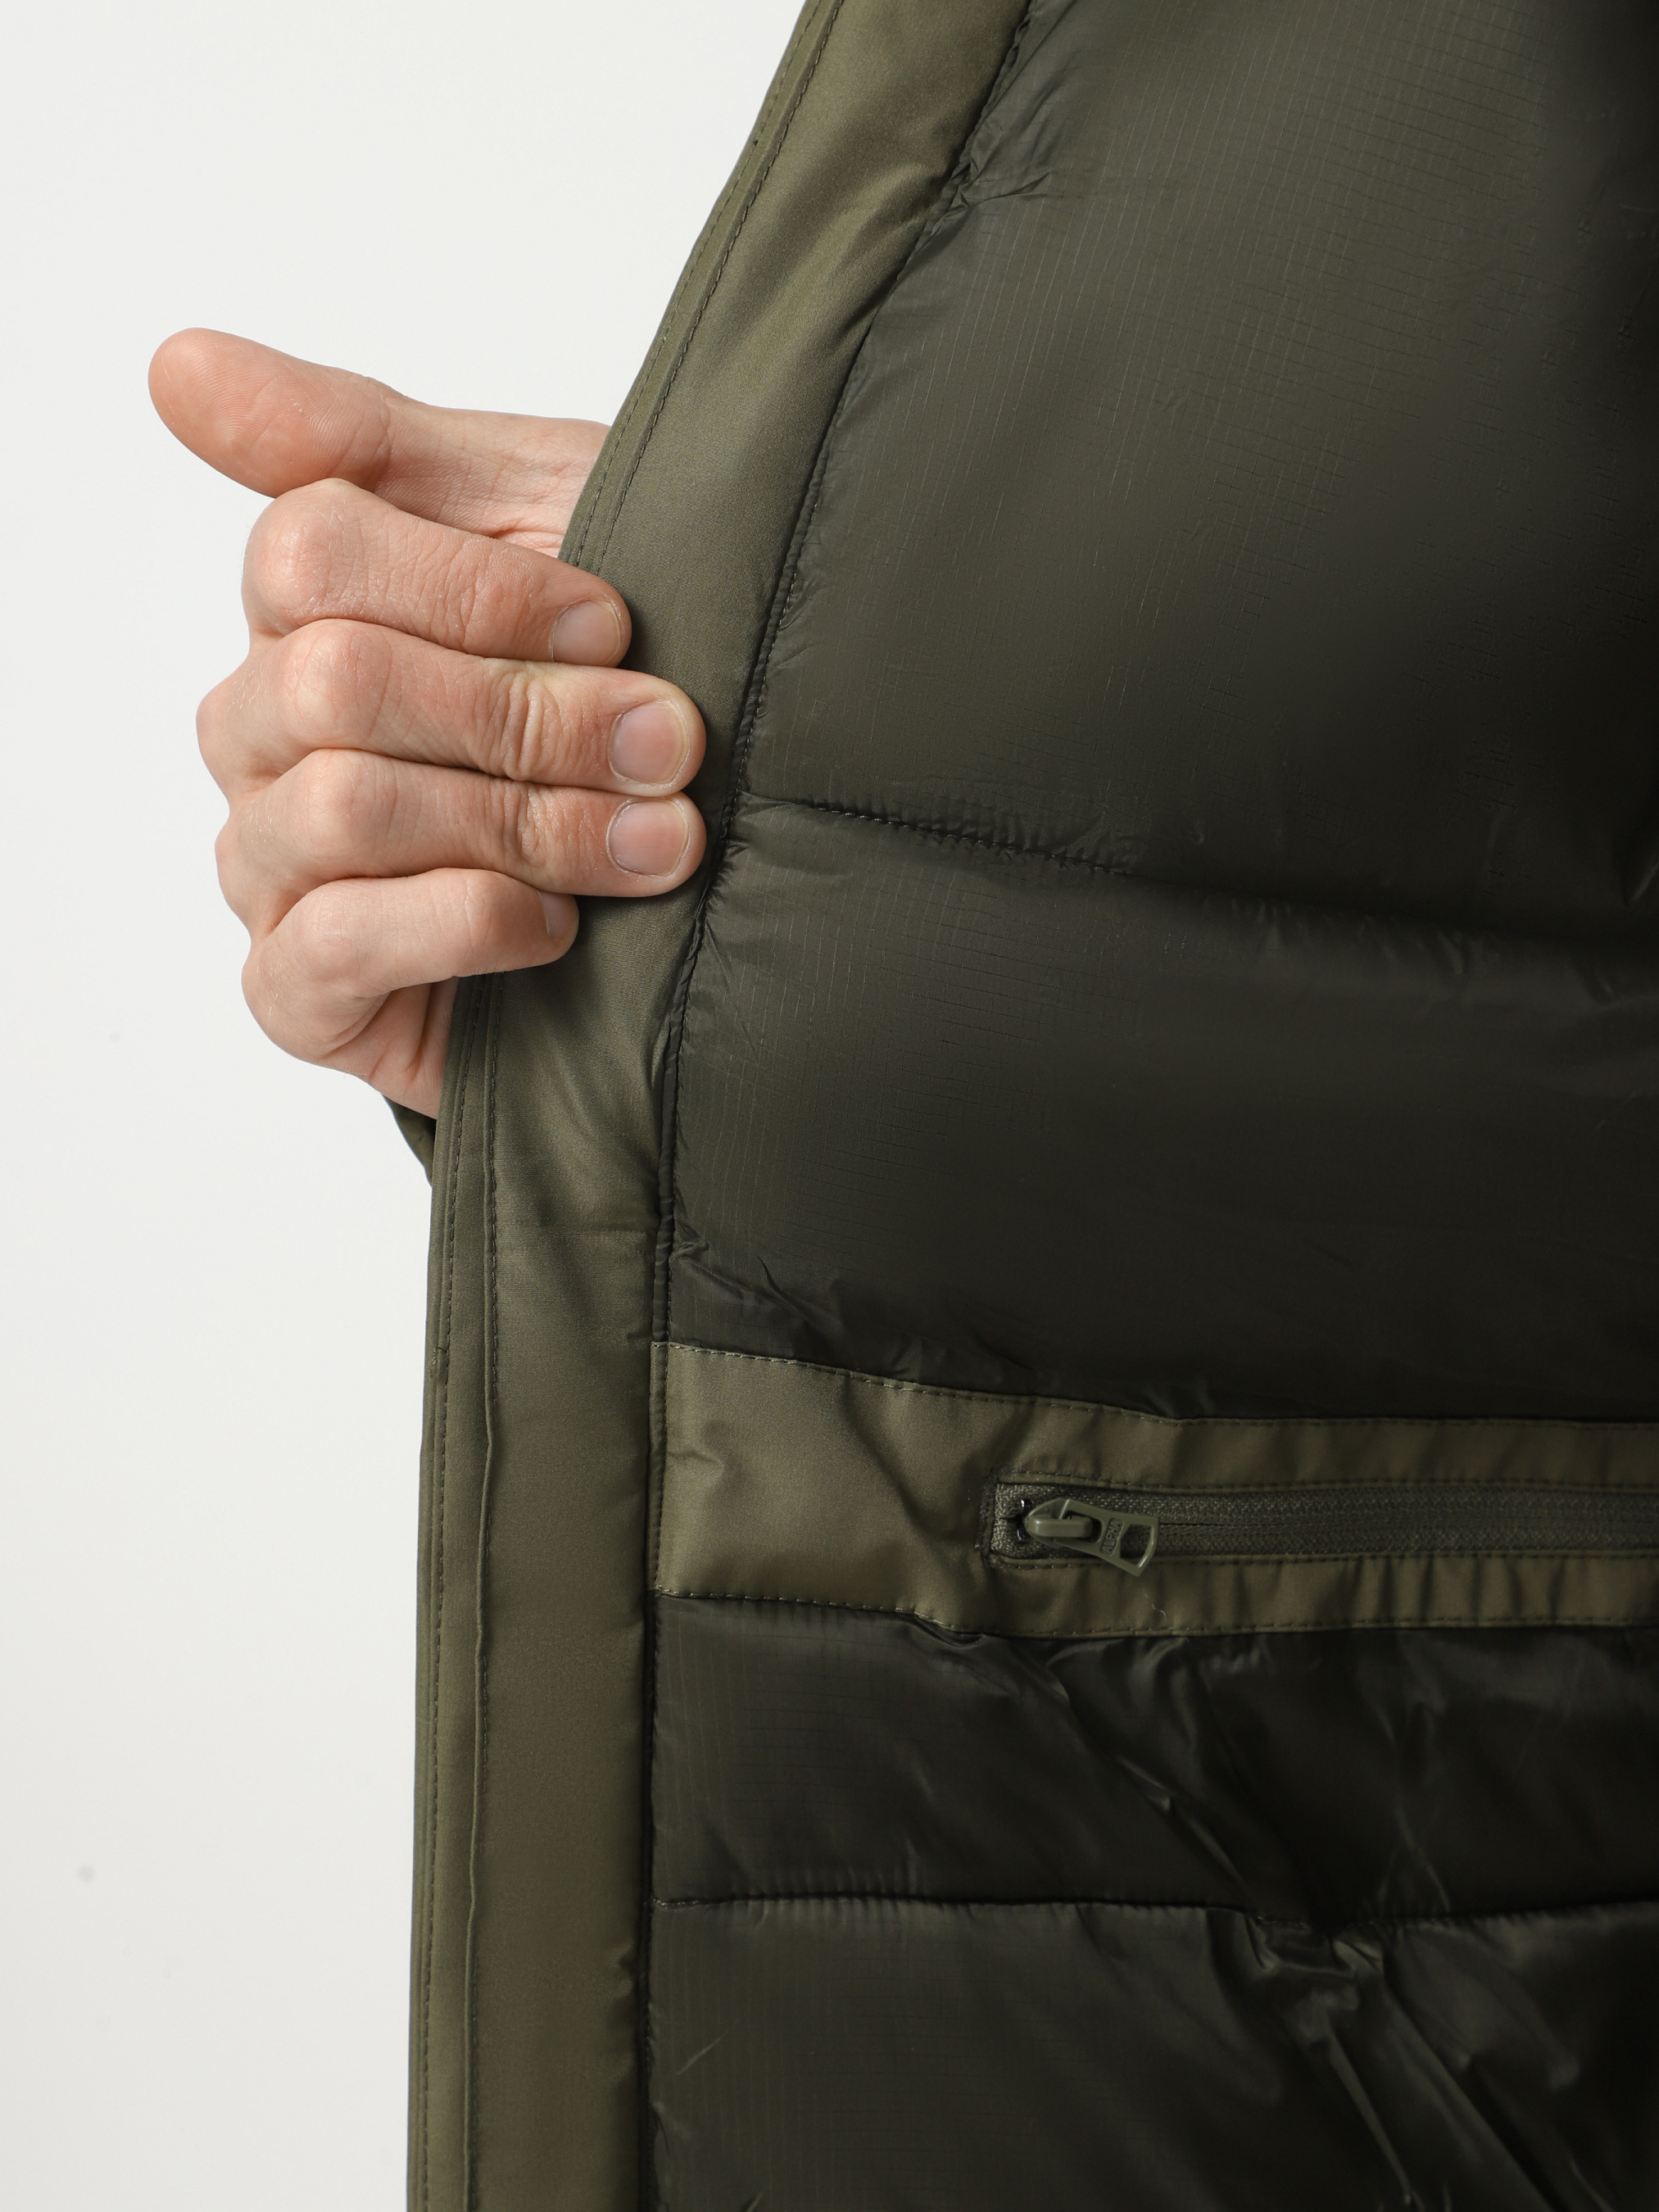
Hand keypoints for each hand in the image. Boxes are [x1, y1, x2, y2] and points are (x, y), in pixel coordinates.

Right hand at [149, 330, 706, 1117]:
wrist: (703, 873)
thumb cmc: (613, 682)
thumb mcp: (531, 519)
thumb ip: (358, 441)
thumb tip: (174, 364)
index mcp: (300, 608)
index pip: (311, 548)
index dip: (481, 586)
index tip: (618, 617)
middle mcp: (261, 730)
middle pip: (336, 679)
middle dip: (531, 712)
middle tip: (669, 744)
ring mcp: (268, 862)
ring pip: (344, 807)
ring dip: (531, 820)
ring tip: (658, 839)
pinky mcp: (297, 990)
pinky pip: (329, 944)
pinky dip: (466, 924)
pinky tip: (559, 927)